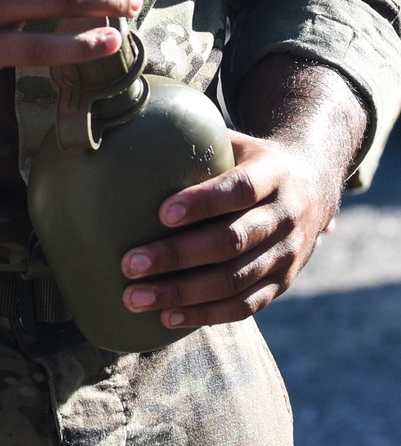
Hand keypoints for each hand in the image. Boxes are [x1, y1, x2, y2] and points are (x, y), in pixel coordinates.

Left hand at [119, 131, 342, 329]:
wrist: (315, 184)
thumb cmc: (251, 159)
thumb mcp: (236, 140)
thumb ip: (196, 139)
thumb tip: (132, 128)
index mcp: (274, 173)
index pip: (240, 188)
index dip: (203, 202)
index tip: (162, 213)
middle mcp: (286, 215)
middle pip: (231, 241)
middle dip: (177, 256)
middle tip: (129, 264)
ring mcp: (288, 254)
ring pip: (235, 281)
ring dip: (182, 294)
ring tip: (135, 297)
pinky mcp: (283, 283)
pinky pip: (245, 306)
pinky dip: (206, 314)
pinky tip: (168, 317)